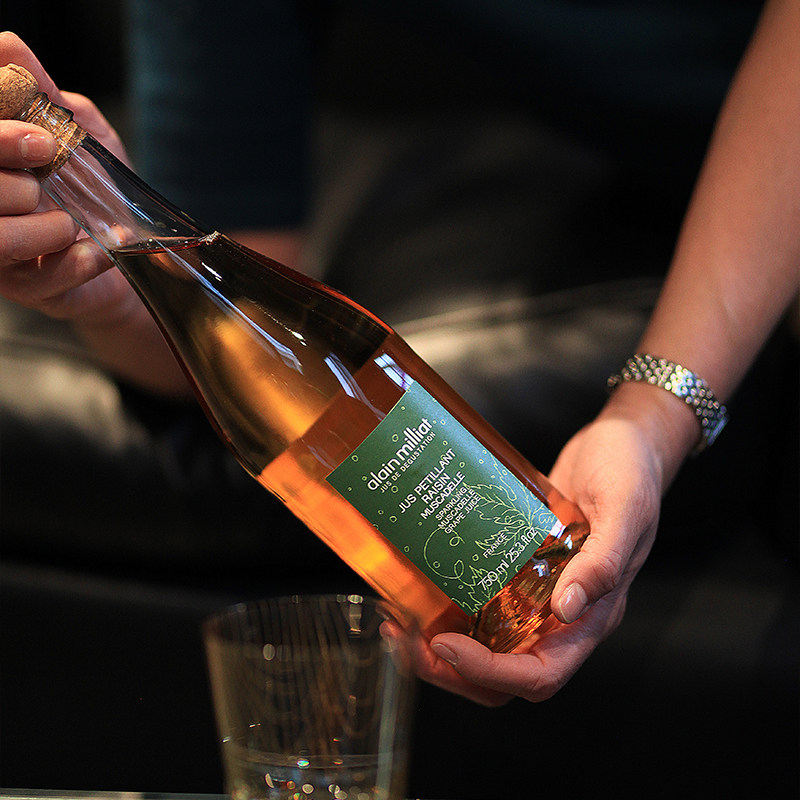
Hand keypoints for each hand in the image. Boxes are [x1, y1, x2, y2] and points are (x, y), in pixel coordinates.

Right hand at [0, 32, 138, 325]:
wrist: (131, 253)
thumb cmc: (97, 189)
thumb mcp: (79, 133)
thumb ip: (44, 94)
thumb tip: (7, 43)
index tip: (43, 140)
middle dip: (13, 180)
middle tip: (54, 172)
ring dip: (40, 227)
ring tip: (71, 223)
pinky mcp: (27, 289)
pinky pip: (40, 277)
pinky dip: (78, 260)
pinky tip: (98, 250)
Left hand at [394, 402, 676, 705]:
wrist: (623, 441)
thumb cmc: (630, 472)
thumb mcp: (624, 509)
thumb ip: (602, 563)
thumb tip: (567, 611)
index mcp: (593, 616)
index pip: (540, 674)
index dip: (490, 671)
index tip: (447, 645)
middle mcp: (563, 616)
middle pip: (504, 673)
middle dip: (451, 670)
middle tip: (406, 642)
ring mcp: (539, 595)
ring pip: (488, 645)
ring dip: (442, 646)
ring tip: (401, 624)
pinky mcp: (520, 570)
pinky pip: (484, 604)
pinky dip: (451, 609)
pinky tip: (421, 589)